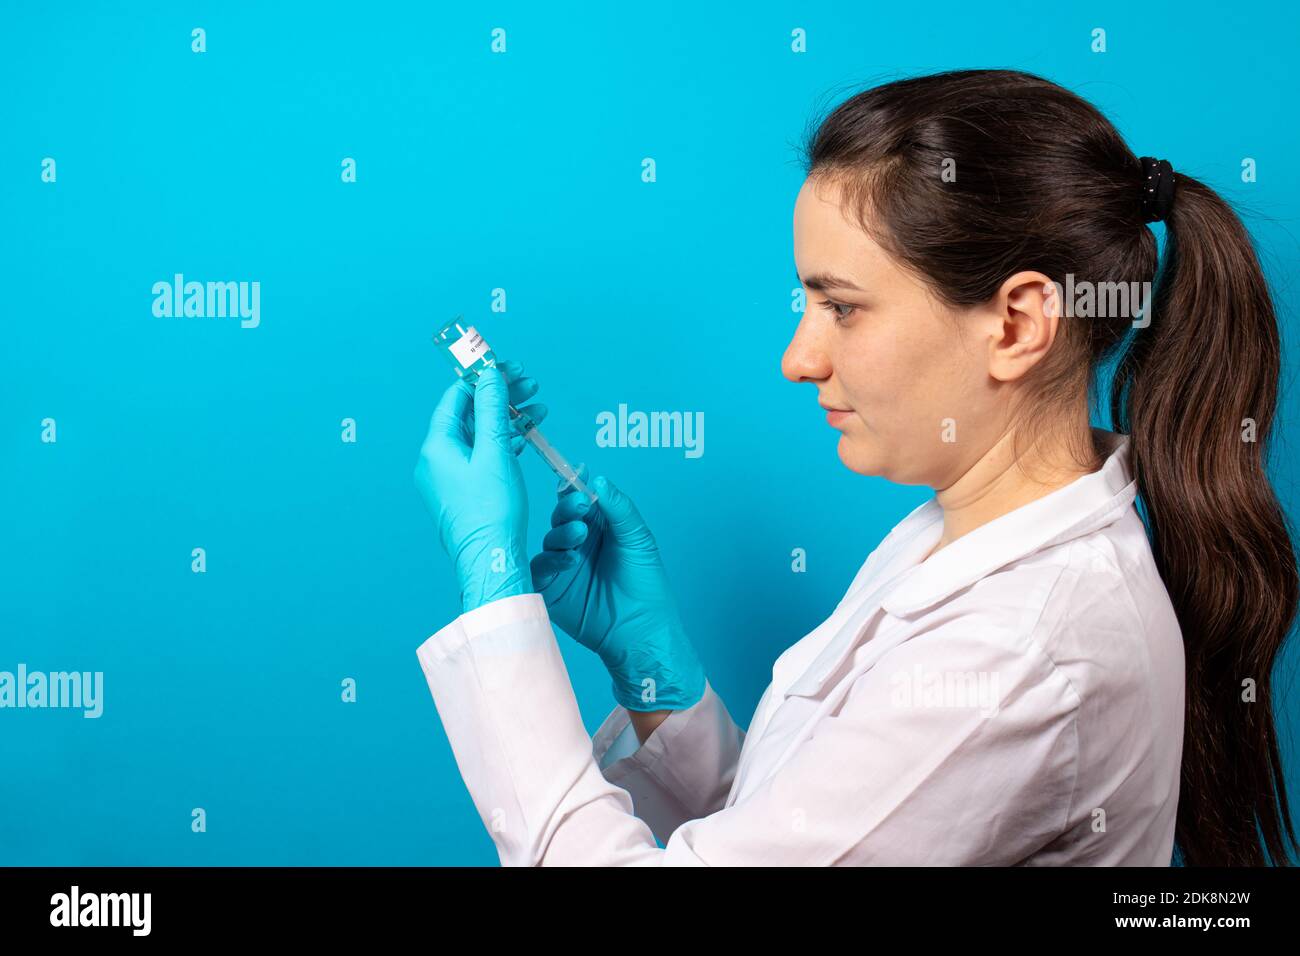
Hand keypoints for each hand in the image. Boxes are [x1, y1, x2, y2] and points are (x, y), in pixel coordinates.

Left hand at [414, 362, 546, 613]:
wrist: (491, 561)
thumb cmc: (492, 512)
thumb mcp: (495, 452)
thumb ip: (493, 409)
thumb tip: (488, 374)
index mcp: (436, 447)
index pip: (456, 397)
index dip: (484, 378)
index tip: (510, 368)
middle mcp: (437, 460)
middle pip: (471, 415)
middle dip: (502, 398)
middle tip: (531, 385)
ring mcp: (449, 478)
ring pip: (480, 436)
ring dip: (509, 420)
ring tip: (540, 409)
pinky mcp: (464, 493)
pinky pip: (483, 457)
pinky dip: (505, 443)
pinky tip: (526, 437)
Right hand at [531, 469, 705, 711]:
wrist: (640, 630)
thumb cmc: (645, 584)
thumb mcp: (638, 539)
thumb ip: (619, 508)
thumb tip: (598, 479)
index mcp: (600, 528)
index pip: (581, 500)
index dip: (576, 487)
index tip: (577, 476)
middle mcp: (579, 543)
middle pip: (562, 516)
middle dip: (568, 508)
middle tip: (580, 507)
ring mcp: (563, 565)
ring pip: (550, 538)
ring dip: (562, 533)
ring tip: (579, 536)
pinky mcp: (551, 588)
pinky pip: (540, 568)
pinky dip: (551, 560)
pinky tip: (569, 561)